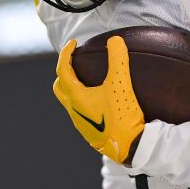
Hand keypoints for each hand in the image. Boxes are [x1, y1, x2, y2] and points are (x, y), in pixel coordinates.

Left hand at [52, 36, 144, 163]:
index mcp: (76, 98)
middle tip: (76, 62)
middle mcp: (74, 111)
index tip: (73, 43)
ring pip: (69, 101)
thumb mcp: (121, 85)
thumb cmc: (122, 117)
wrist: (130, 148)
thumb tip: (115, 40)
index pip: (63, 70)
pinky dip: (84, 99)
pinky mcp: (90, 132)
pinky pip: (80, 111)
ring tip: (89, 79)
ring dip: (74, 87)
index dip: (66, 53)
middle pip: (59, 87)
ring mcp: (80, 123)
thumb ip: (118, 60)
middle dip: (64, 72)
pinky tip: (101, 99)